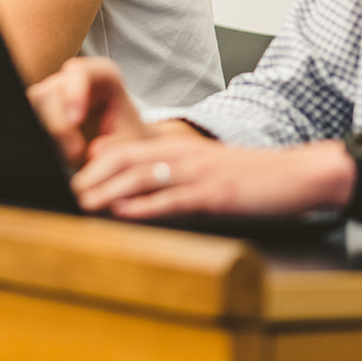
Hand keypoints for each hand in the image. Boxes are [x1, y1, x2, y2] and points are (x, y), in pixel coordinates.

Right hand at [27, 56, 153, 165]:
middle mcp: (78, 78)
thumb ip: (113, 147)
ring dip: (49, 129)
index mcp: (105, 76)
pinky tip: (62, 150)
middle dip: (59, 122)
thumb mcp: (129, 146)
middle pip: (52, 88)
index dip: (74, 93)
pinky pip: (31, 114)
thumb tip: (91, 150)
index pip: (80, 72)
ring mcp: (58, 90)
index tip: (75, 121)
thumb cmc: (129, 143)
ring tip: (73, 154)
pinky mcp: (45, 106)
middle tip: (76, 152)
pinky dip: (43, 133)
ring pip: (37, 101)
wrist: (124, 151)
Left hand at [74, 134, 354, 219]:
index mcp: (176, 148)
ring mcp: (197, 172)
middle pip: (123, 159)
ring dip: (107, 191)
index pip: (123, 149)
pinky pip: (173, 198)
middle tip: (63, 191)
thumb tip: (130, 196)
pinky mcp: (214, 192)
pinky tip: (124, 212)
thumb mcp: (203, 174)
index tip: (66, 177)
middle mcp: (181, 154)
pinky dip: (145, 206)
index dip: (92, 162)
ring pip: (141, 176)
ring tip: (82, 202)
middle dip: (90, 176)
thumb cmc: (248, 180)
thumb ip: (168, 180)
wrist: (297, 175)